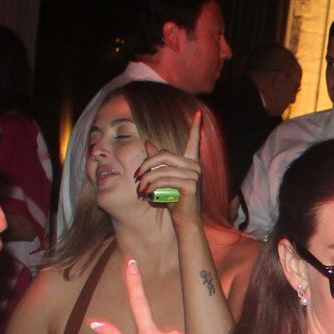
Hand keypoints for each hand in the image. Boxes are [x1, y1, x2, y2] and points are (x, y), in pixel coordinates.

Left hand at [135, 109, 205, 228]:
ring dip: (146, 180)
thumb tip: (148, 143)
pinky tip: (148, 195)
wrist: (185, 221)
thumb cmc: (174, 200)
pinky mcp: (190, 184)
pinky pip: (164, 179)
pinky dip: (151, 187)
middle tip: (135, 177)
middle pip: (163, 155)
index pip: (194, 141)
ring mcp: (194, 174)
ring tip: (139, 190)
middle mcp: (195, 166)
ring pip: (161, 169)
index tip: (197, 112)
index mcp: (190, 162)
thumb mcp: (164, 178)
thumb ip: (157, 161)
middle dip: (145, 165)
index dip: (195, 127)